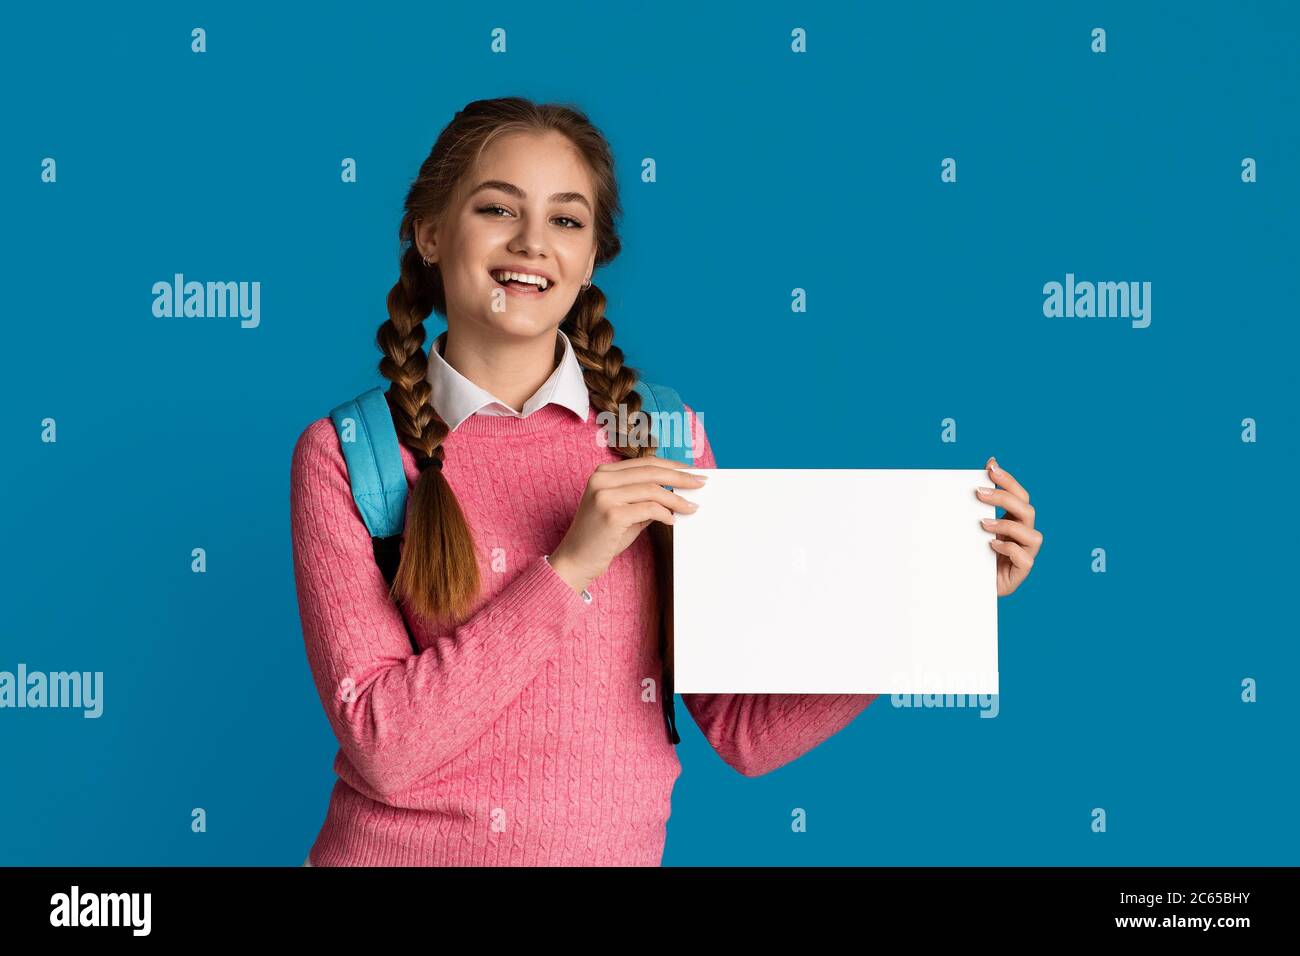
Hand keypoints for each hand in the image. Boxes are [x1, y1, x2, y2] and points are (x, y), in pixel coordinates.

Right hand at [548, 457, 707, 593]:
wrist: (575, 561)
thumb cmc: (600, 537)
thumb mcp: (624, 511)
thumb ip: (644, 498)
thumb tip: (676, 492)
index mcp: (603, 473)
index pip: (645, 462)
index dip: (671, 465)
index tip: (691, 471)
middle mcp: (602, 479)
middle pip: (651, 471)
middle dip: (681, 477)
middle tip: (701, 482)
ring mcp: (605, 495)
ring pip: (653, 489)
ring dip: (677, 499)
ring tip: (691, 507)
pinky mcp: (611, 513)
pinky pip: (649, 509)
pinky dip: (665, 513)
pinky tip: (672, 520)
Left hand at [977, 456, 1041, 596]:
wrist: (963, 586)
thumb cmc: (969, 553)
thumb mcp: (969, 526)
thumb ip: (975, 503)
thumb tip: (979, 469)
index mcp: (1013, 522)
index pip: (1019, 496)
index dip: (1008, 480)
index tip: (990, 467)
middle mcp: (1022, 537)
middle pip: (1027, 510)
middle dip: (1005, 497)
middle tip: (979, 492)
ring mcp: (1024, 555)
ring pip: (1033, 535)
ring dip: (1007, 525)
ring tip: (983, 524)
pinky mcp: (1019, 574)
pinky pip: (1025, 559)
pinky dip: (1010, 549)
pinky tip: (991, 545)